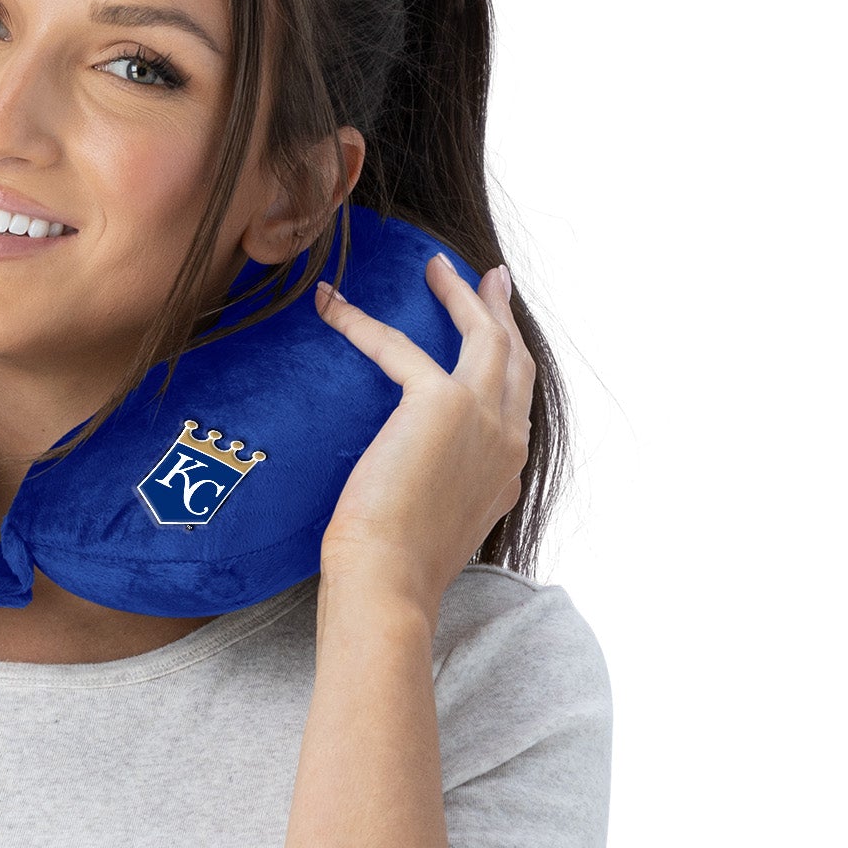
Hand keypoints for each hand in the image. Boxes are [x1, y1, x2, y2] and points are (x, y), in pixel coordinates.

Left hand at [313, 254, 535, 630]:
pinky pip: (397, 345)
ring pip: (483, 335)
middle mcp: (509, 441)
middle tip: (490, 280)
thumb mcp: (438, 531)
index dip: (509, 365)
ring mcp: (483, 418)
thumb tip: (418, 488)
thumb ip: (445, 500)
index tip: (499, 336)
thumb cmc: (399, 570)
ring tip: (437, 267)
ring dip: (460, 295)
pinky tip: (330, 304)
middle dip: (502, 314)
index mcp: (509, 473)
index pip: (517, 404)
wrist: (391, 580)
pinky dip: (359, 322)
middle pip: (515, 358)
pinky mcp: (439, 403)